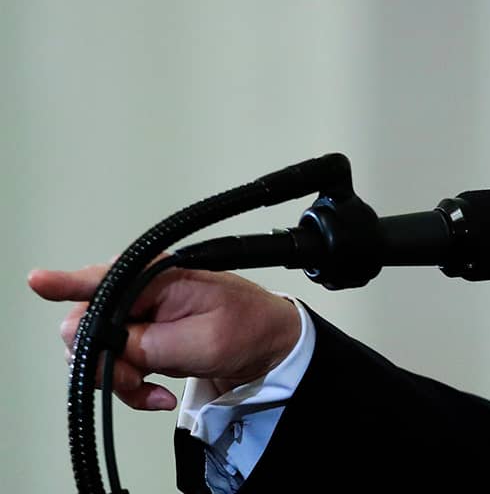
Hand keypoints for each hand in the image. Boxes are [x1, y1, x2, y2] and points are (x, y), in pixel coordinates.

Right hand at [28, 261, 301, 410]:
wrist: (269, 344)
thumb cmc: (248, 328)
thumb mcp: (203, 341)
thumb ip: (151, 344)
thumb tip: (110, 348)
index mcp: (157, 276)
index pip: (102, 279)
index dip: (66, 283)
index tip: (39, 282)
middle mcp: (140, 290)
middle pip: (85, 326)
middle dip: (105, 361)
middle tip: (137, 380)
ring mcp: (137, 314)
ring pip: (96, 352)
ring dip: (120, 379)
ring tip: (154, 391)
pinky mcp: (140, 336)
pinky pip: (114, 364)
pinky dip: (129, 385)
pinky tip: (156, 395)